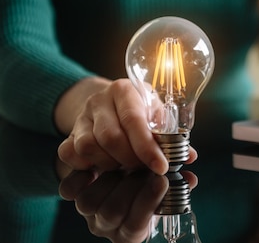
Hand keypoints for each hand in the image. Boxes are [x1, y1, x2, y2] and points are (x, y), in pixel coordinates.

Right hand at [57, 78, 196, 174]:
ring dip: (110, 164)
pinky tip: (103, 165)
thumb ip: (171, 135)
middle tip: (143, 168)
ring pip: (88, 147)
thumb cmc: (140, 111)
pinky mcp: (68, 133)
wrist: (108, 103)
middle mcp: (99, 100)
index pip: (134, 120)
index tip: (161, 167)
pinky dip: (87, 166)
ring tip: (124, 164)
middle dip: (131, 160)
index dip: (147, 147)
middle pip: (110, 137)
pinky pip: (69, 154)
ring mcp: (81, 116)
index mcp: (124, 89)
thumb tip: (190, 156)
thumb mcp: (156, 115)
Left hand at [59, 169, 197, 242]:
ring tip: (125, 162)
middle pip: (112, 212)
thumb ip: (177, 182)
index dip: (148, 202)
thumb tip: (191, 175)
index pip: (135, 225)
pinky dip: (78, 178)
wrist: (125, 171)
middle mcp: (106, 225)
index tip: (162, 181)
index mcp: (131, 231)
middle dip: (130, 187)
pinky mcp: (72, 193)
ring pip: (89, 202)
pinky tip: (95, 167)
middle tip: (145, 166)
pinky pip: (68, 190)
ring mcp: (88, 211)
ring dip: (109, 180)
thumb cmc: (151, 181)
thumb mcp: (167, 185)